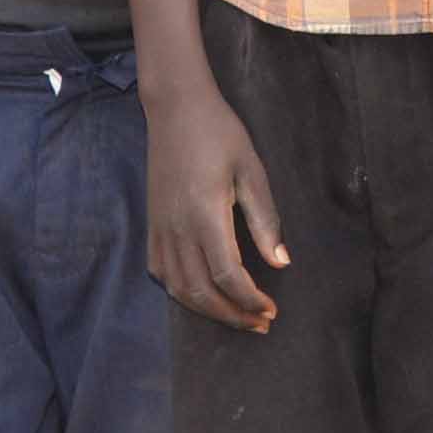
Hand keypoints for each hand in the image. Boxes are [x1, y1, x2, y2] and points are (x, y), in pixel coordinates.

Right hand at [144, 77, 286, 331]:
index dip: (250, 300)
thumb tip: (280, 262)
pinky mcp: (152, 225)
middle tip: (260, 323)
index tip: (271, 310)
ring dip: (208, 310)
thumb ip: (265, 220)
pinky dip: (182, 292)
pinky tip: (202, 294)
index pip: (227, 275)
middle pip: (201, 292)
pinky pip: (161, 272)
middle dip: (232, 315)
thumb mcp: (252, 171)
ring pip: (178, 288)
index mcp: (206, 215)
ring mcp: (160, 228)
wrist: (176, 109)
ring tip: (237, 316)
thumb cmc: (220, 133)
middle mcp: (178, 228)